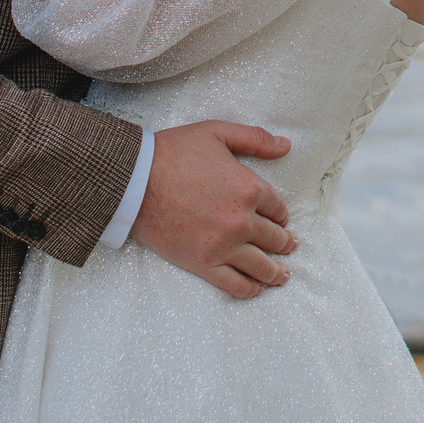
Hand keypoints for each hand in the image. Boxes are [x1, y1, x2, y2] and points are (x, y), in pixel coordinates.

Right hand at [130, 120, 296, 298]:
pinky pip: (234, 284)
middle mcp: (242, 221)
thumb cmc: (174, 152)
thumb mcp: (218, 133)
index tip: (281, 219)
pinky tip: (256, 289)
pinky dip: (249, 289)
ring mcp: (223, 246)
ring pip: (260, 265)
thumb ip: (255, 139)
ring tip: (282, 275)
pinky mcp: (202, 264)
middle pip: (273, 237)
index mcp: (249, 188)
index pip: (277, 207)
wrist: (134, 180)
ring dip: (275, 272)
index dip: (282, 214)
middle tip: (289, 246)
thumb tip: (286, 145)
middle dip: (284, 242)